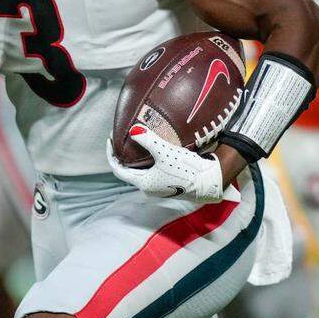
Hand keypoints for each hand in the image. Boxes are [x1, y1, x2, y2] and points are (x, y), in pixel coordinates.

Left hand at [106, 126, 223, 202]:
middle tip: (121, 138)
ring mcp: (159, 186)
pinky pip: (152, 170)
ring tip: (136, 142)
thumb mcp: (165, 152)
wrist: (209, 181)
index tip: (109, 140)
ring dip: (135, 158)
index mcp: (144, 183)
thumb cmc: (186, 169)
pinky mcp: (169, 183)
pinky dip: (147, 160)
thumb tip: (132, 130)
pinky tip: (154, 149)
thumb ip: (148, 140)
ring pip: (141, 170)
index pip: (119, 170)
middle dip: (123, 155)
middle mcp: (149, 187)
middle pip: (129, 170)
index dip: (111, 155)